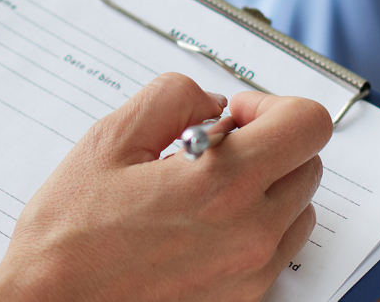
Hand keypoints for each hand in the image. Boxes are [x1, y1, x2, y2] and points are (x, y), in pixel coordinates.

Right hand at [0, 73, 332, 301]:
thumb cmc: (71, 235)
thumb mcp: (111, 139)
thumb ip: (173, 98)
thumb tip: (212, 101)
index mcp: (224, 184)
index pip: (307, 123)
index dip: (272, 105)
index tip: (236, 115)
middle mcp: (251, 232)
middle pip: (309, 162)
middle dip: (269, 141)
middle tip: (216, 146)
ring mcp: (252, 271)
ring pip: (299, 207)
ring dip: (268, 184)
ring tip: (207, 187)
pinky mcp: (243, 297)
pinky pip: (278, 248)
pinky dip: (256, 224)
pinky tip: (204, 222)